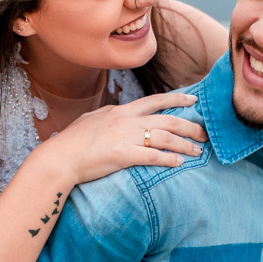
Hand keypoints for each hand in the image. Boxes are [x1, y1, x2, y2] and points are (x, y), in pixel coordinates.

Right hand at [41, 91, 207, 184]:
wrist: (59, 158)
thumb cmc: (71, 142)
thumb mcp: (92, 121)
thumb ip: (109, 117)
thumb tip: (117, 115)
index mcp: (119, 111)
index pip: (154, 100)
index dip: (176, 98)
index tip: (193, 99)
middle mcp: (125, 120)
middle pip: (167, 119)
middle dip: (189, 125)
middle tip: (204, 133)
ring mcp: (125, 137)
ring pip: (164, 137)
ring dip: (185, 144)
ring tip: (198, 151)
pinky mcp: (123, 155)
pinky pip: (152, 156)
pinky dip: (168, 159)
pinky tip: (179, 163)